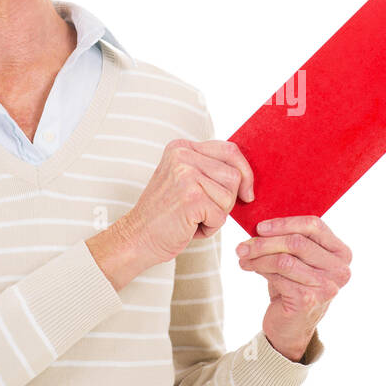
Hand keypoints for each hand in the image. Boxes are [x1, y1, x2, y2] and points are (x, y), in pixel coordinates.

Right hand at [124, 138, 254, 266]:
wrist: (137, 238)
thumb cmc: (167, 214)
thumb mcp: (185, 180)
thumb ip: (210, 169)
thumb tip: (249, 175)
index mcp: (182, 147)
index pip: (230, 150)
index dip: (245, 173)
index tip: (246, 193)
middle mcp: (183, 156)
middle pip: (234, 175)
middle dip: (228, 199)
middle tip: (205, 211)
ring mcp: (186, 175)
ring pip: (229, 196)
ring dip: (218, 214)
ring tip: (194, 217)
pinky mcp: (190, 198)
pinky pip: (220, 216)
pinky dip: (210, 228)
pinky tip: (189, 227)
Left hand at [236, 215, 351, 360]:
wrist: (291, 326)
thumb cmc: (294, 286)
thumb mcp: (298, 260)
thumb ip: (291, 239)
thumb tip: (260, 223)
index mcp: (341, 253)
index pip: (314, 226)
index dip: (285, 223)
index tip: (260, 226)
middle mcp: (340, 270)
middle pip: (297, 242)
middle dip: (265, 241)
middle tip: (243, 245)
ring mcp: (326, 286)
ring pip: (284, 259)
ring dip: (258, 255)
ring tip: (242, 256)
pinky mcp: (308, 300)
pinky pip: (277, 275)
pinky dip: (258, 269)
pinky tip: (248, 267)